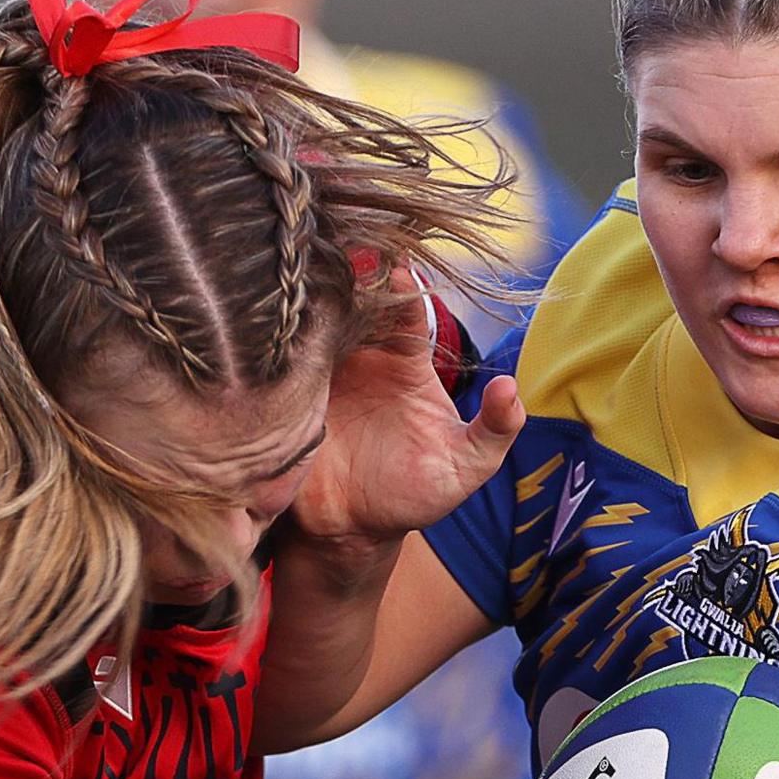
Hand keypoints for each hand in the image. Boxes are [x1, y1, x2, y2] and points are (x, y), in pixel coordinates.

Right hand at [291, 283, 522, 549]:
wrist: (352, 532)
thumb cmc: (414, 497)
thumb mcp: (465, 468)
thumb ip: (494, 430)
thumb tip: (510, 386)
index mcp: (404, 360)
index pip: (404, 306)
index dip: (399, 283)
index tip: (391, 264)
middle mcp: (361, 355)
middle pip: (354, 298)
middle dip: (349, 270)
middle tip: (339, 246)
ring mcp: (319, 370)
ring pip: (313, 316)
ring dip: (309, 293)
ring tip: (302, 267)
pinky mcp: (285, 392)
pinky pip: (276, 354)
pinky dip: (274, 332)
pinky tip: (268, 315)